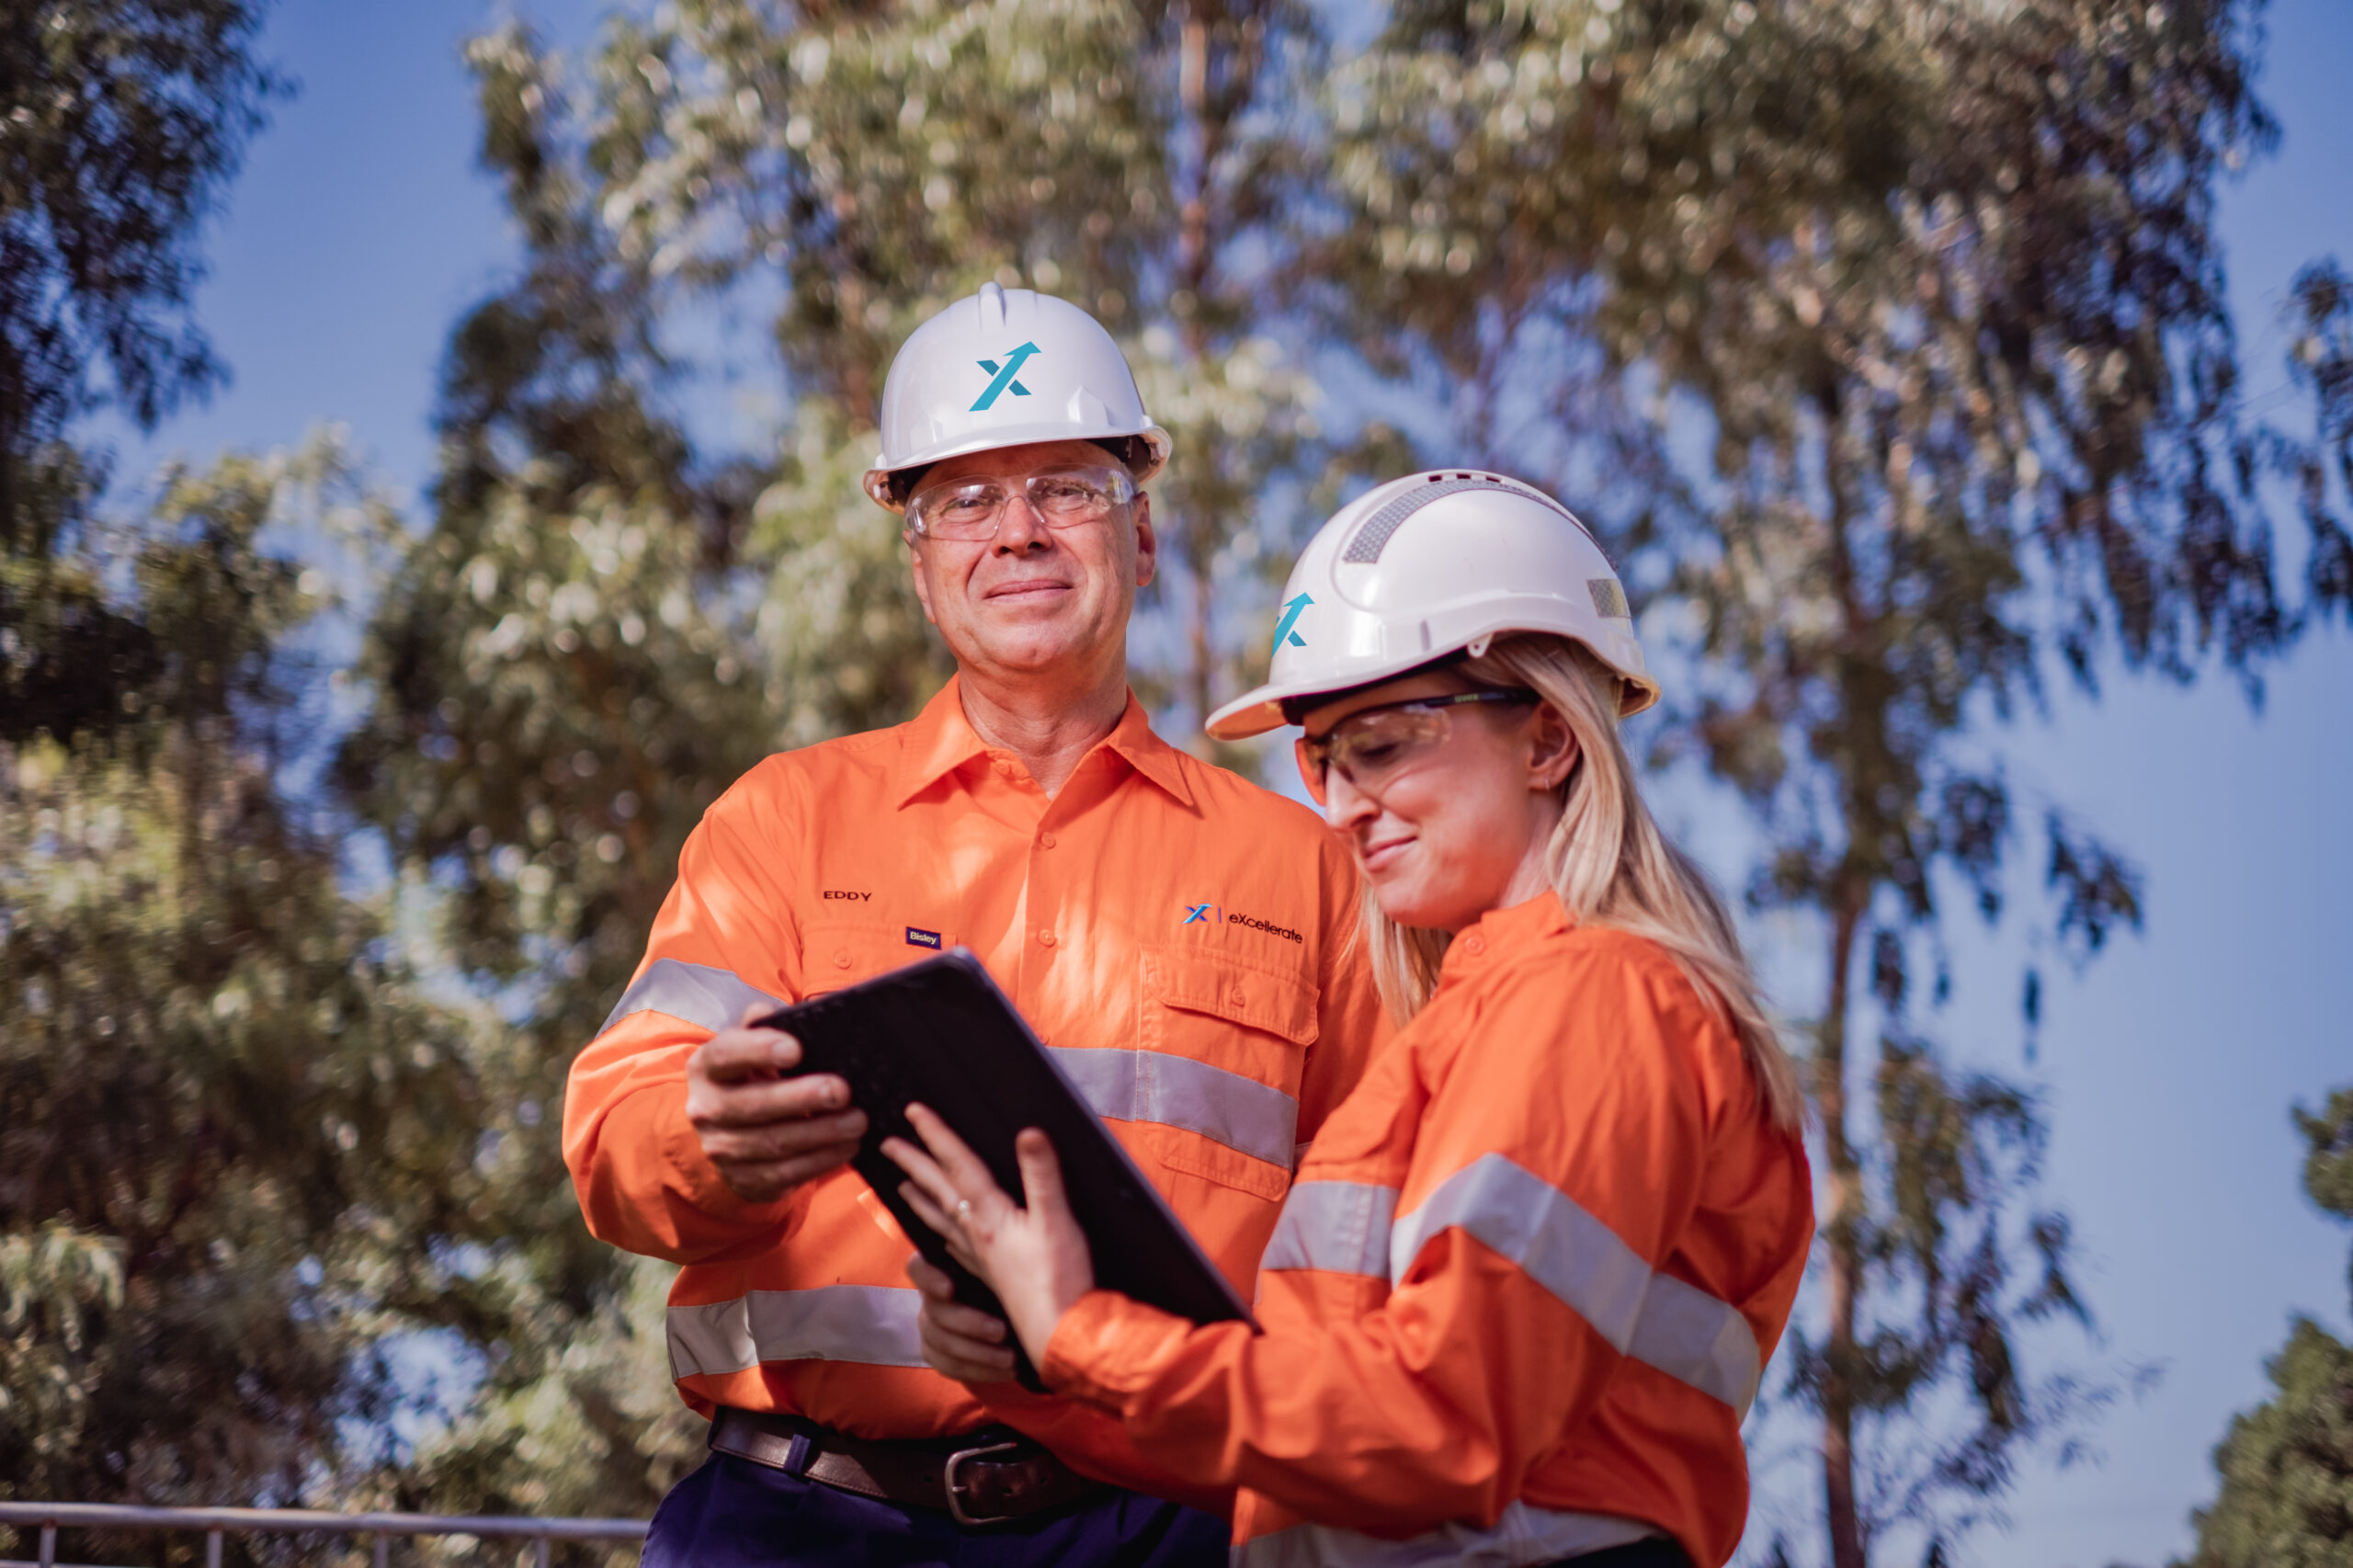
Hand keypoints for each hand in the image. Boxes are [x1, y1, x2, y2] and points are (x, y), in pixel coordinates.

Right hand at [684, 1003, 865, 1202]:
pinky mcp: (744, 1180)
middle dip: (802, 1098)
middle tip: (842, 1090)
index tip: (796, 1049)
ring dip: (822, 1133)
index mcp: (706, 1068)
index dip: (759, 1050)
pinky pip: (786, 1173)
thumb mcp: (750, 1048)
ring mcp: (722, 1149)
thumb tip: (777, 1012)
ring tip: (858, 1120)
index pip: (726, 1054)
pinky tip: (847, 1146)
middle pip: (754, 1104)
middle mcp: (706, 1109)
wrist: (727, 1134)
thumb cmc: (751, 1078)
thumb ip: (762, 1026)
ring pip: (775, 1143)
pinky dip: (821, 1160)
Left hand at [882, 1105, 1095, 1366]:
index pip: (957, 1165)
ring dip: (920, 1195)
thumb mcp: (1056, 1220)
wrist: (1059, 1332)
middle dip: (913, 1162)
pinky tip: (942, 1231)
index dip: (936, 1135)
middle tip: (887, 1143)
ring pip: (940, 1216)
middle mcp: (977, 1233)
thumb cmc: (1059, 1279)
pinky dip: (941, 1228)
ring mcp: (980, 1255)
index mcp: (990, 1215)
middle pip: (938, 1189)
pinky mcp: (990, 1272)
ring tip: (902, 1183)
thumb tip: (1029, 1133)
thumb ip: (1042, 1175)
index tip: (913, 1112)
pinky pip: (953, 1241)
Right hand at [906, 1255, 1018, 1383]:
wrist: (1014, 1317)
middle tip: (1002, 1332)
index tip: (949, 1289)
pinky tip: (1005, 1371)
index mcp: (943, 1268)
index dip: (928, 1279)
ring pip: (942, 1343)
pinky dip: (979, 1371)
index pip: (918, 1268)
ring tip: (1011, 1359)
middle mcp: (931, 1298)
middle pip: (936, 1312)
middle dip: (970, 1324)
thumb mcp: (1006, 1270)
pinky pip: (949, 1366)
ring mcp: (930, 1327)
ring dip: (979, 1354)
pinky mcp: (937, 1354)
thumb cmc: (1012, 1282)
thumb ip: (1001, 1266)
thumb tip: (1014, 1263)